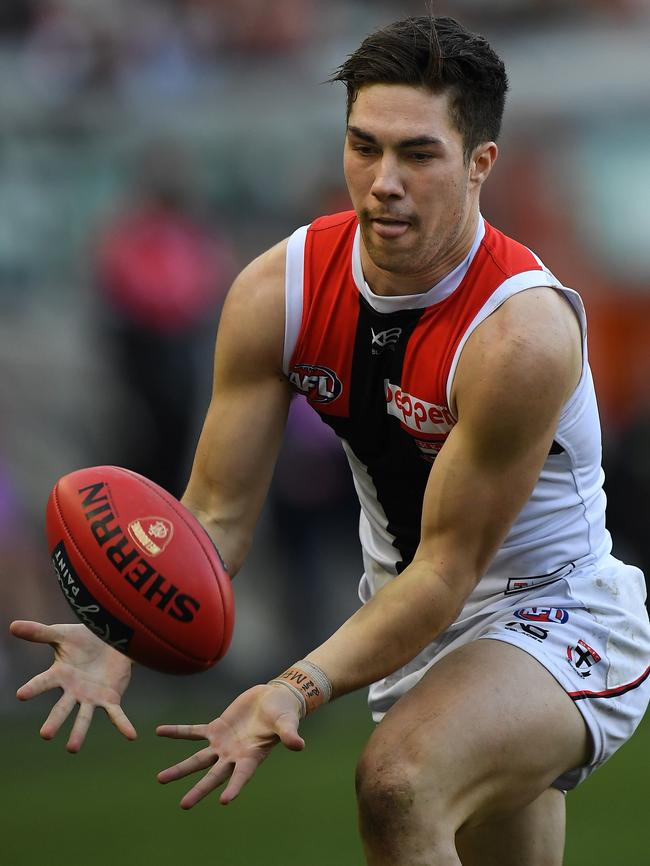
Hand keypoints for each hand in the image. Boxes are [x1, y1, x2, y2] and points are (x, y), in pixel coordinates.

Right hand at [10, 620, 135, 751]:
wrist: (112, 639)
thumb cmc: (83, 639)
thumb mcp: (62, 634)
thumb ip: (39, 632)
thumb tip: (13, 625)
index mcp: (60, 675)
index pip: (43, 682)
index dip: (33, 688)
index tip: (21, 694)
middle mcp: (73, 691)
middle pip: (62, 708)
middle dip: (54, 721)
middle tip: (45, 734)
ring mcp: (91, 697)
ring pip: (84, 717)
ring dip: (79, 732)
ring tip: (72, 749)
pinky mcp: (110, 699)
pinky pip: (117, 714)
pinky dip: (123, 725)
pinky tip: (131, 736)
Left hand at [157, 684, 304, 807]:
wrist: (274, 699)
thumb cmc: (284, 714)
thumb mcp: (287, 723)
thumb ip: (289, 735)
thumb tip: (299, 745)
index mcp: (251, 757)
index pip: (241, 776)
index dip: (234, 787)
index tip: (224, 801)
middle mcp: (233, 756)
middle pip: (213, 776)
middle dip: (199, 790)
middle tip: (184, 805)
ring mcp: (222, 744)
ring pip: (198, 759)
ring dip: (180, 769)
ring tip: (160, 779)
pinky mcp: (216, 728)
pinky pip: (193, 732)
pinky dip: (177, 732)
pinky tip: (160, 732)